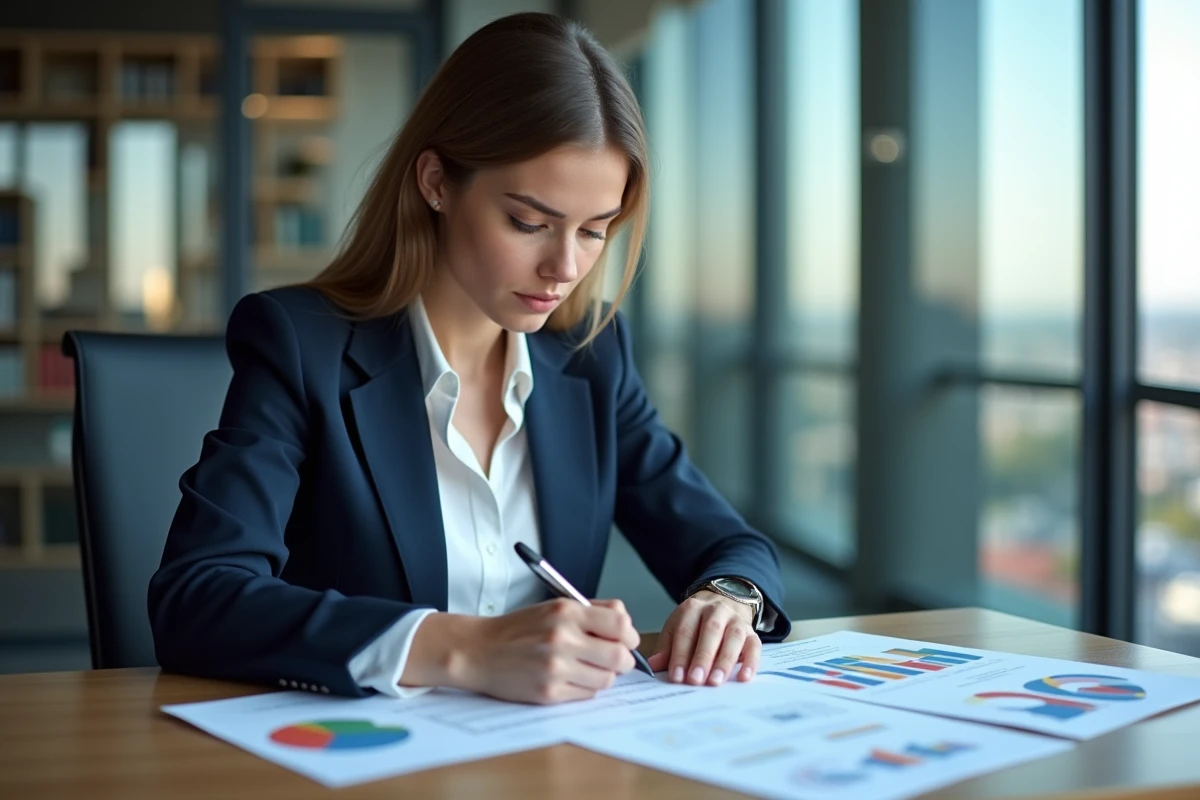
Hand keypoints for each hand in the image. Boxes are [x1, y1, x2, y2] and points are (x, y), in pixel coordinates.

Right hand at [453, 598, 639, 704]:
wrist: (478, 650)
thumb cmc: (518, 629)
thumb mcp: (554, 607)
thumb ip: (592, 611)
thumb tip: (625, 623)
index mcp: (566, 612)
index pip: (620, 624)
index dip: (629, 634)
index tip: (625, 639)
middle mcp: (562, 639)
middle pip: (620, 657)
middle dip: (622, 660)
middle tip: (611, 659)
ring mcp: (555, 668)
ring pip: (607, 679)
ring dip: (602, 675)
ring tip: (585, 668)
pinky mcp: (549, 692)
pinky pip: (587, 695)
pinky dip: (584, 688)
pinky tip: (569, 678)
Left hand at [646, 591, 760, 686]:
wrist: (724, 602)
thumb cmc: (696, 623)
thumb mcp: (678, 627)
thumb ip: (667, 647)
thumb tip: (654, 665)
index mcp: (692, 608)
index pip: (685, 632)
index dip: (680, 655)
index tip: (676, 677)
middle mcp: (716, 610)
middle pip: (710, 632)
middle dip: (702, 658)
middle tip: (695, 680)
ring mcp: (736, 620)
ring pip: (733, 638)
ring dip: (724, 661)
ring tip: (715, 681)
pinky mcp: (752, 632)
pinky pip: (754, 646)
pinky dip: (751, 662)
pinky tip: (744, 677)